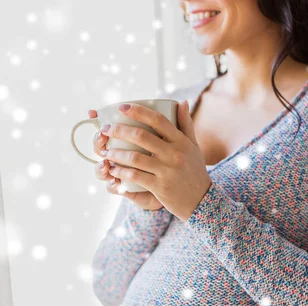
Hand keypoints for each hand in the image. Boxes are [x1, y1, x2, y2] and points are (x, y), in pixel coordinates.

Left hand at [100, 100, 211, 221]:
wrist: (201, 201)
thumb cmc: (195, 170)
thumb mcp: (193, 146)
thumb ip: (186, 124)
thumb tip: (182, 101)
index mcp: (181, 141)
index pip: (159, 119)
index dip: (139, 111)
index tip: (122, 107)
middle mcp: (174, 154)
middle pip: (141, 136)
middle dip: (119, 130)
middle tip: (106, 129)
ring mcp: (167, 171)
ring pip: (134, 157)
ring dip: (116, 153)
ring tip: (105, 152)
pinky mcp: (160, 187)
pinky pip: (135, 176)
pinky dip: (121, 172)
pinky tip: (113, 170)